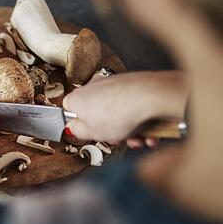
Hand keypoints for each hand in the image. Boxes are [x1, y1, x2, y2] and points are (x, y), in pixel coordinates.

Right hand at [63, 71, 187, 147]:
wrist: (151, 96)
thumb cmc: (120, 113)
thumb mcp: (92, 133)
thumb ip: (77, 131)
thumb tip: (73, 128)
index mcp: (78, 98)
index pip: (70, 111)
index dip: (81, 125)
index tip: (91, 133)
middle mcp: (94, 87)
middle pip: (97, 114)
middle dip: (110, 131)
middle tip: (117, 138)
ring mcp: (113, 84)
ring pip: (117, 113)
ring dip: (128, 130)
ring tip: (138, 139)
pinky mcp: (132, 84)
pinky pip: (132, 106)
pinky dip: (140, 120)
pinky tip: (148, 132)